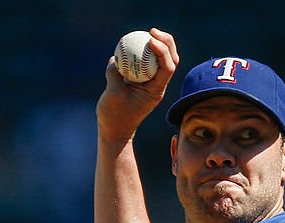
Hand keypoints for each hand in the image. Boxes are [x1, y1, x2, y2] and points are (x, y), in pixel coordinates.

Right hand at [96, 28, 179, 142]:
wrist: (114, 129)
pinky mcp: (140, 80)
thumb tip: (115, 58)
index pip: (168, 67)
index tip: (150, 39)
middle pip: (170, 59)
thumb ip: (114, 75)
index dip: (163, 50)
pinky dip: (141, 51)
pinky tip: (133, 41)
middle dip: (166, 42)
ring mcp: (150, 82)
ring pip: (160, 59)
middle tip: (152, 31)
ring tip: (146, 32)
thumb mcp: (113, 94)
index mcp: (156, 90)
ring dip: (157, 44)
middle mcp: (157, 84)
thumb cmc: (114, 116)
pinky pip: (145, 61)